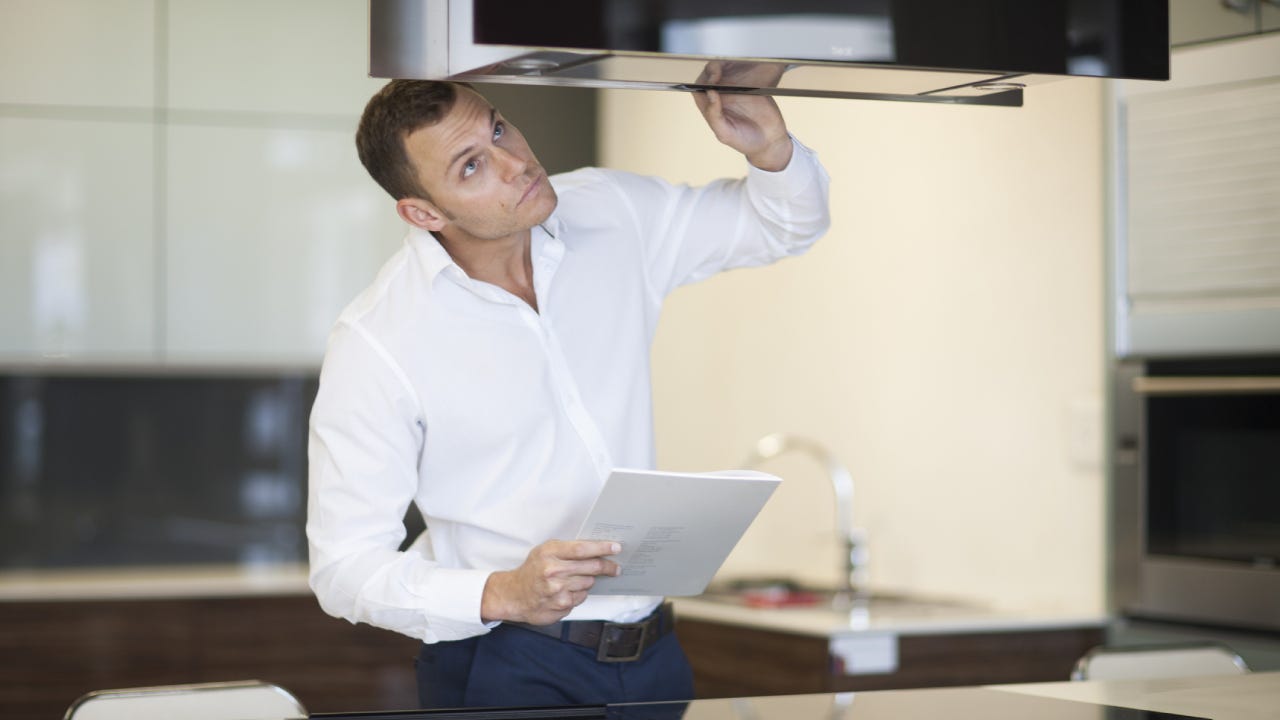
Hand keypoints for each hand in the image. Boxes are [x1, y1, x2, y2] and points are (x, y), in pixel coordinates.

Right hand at [481, 540, 621, 624]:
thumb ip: (566, 550)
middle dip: (607, 567)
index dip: (602, 548)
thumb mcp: (544, 552)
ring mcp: (558, 591)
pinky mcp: (561, 606)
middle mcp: (553, 571)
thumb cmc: (532, 571)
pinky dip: (578, 594)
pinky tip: (566, 592)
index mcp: (550, 553)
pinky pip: (581, 598)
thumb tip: (596, 549)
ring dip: (588, 581)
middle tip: (616, 567)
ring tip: (575, 580)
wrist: (514, 595)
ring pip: (588, 583)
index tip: (616, 548)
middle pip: (591, 567)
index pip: (582, 549)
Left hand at [691, 61, 792, 171]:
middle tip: (720, 71)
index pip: (699, 89)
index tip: (712, 81)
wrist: (770, 141)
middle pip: (710, 75)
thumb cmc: (745, 141)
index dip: (702, 82)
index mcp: (711, 108)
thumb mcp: (725, 134)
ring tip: (731, 64)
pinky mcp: (751, 85)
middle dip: (712, 69)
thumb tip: (710, 93)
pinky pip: (743, 71)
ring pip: (725, 70)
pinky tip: (744, 64)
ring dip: (726, 64)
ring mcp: (736, 90)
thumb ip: (714, 116)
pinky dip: (741, 65)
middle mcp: (721, 97)